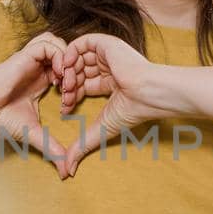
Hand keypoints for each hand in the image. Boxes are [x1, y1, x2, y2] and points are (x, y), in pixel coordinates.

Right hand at [0, 32, 72, 178]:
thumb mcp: (34, 134)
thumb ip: (51, 149)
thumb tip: (67, 172)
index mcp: (41, 82)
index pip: (67, 70)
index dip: (76, 81)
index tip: (72, 101)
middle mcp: (37, 69)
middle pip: (66, 53)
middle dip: (76, 69)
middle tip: (72, 90)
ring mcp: (31, 61)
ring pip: (58, 43)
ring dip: (69, 59)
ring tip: (66, 81)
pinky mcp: (23, 56)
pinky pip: (48, 44)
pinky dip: (59, 56)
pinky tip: (58, 76)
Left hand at [52, 32, 168, 176]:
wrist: (149, 93)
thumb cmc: (132, 111)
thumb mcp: (101, 129)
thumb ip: (82, 146)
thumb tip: (67, 171)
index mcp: (110, 84)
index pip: (82, 87)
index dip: (71, 97)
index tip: (66, 108)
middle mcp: (109, 68)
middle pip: (78, 73)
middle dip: (68, 85)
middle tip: (64, 96)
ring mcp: (108, 55)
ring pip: (77, 58)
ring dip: (68, 71)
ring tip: (67, 83)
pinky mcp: (106, 44)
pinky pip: (81, 42)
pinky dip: (70, 52)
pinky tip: (68, 67)